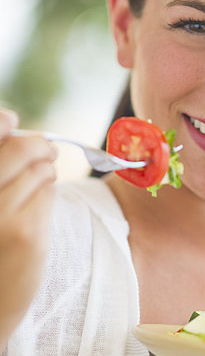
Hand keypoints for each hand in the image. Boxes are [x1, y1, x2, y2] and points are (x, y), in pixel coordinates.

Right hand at [0, 108, 57, 351]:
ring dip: (46, 172)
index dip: (5, 123)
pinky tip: (38, 208)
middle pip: (21, 148)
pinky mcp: (27, 233)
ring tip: (40, 183)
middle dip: (40, 146)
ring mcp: (1, 214)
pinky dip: (49, 193)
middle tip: (48, 150)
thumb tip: (13, 123)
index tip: (13, 123)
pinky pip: (49, 193)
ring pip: (40, 171)